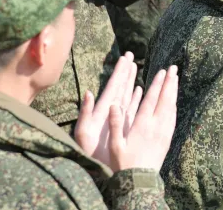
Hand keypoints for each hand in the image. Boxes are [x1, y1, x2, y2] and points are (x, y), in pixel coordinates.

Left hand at [74, 52, 138, 166]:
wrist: (94, 168)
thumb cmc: (88, 151)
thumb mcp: (83, 132)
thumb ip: (85, 112)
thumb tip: (88, 93)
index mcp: (103, 110)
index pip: (113, 86)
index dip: (119, 72)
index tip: (125, 58)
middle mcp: (110, 111)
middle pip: (120, 86)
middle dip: (125, 71)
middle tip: (130, 55)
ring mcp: (117, 117)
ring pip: (126, 94)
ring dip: (130, 81)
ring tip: (135, 67)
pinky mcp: (122, 125)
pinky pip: (131, 106)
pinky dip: (135, 97)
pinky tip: (139, 90)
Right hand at [107, 66, 177, 171]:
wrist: (140, 180)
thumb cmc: (124, 163)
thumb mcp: (116, 145)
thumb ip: (115, 124)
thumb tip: (113, 105)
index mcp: (142, 125)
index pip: (152, 99)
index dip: (157, 84)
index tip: (161, 72)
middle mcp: (156, 126)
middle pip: (165, 99)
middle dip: (169, 82)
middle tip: (174, 68)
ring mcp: (164, 131)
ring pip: (171, 107)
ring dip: (173, 91)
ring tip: (175, 78)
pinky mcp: (167, 138)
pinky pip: (173, 117)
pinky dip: (174, 105)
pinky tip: (174, 100)